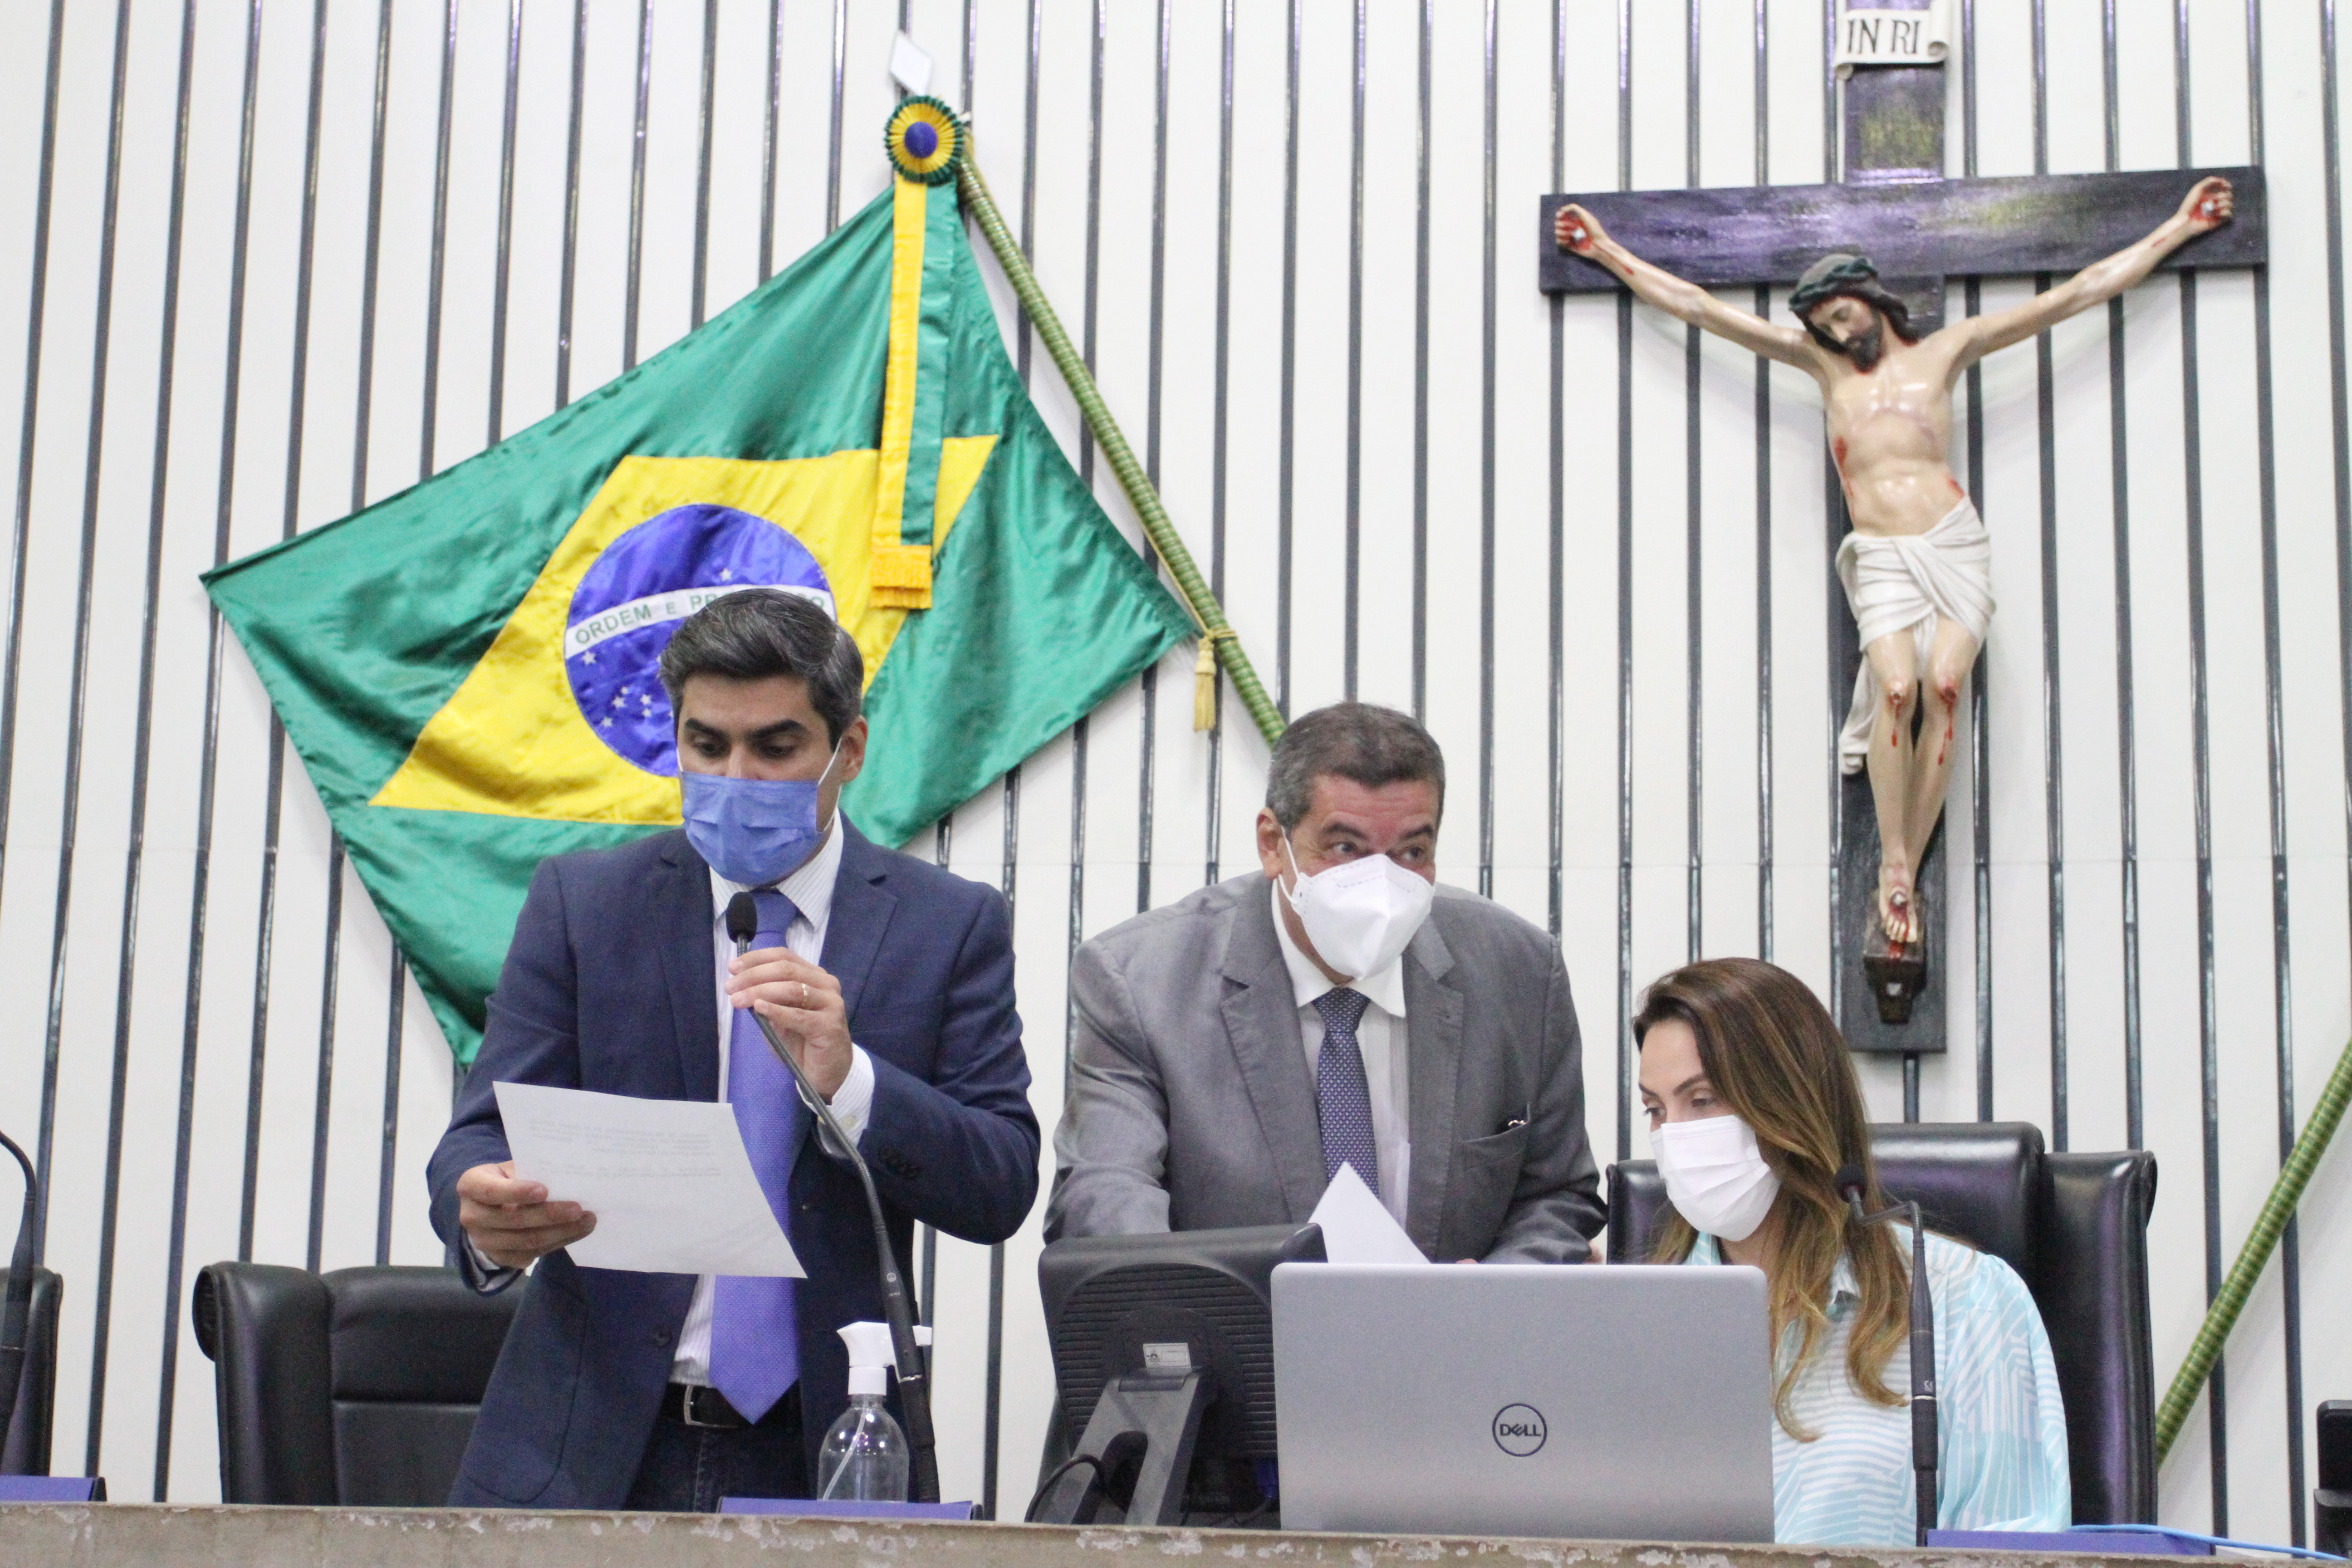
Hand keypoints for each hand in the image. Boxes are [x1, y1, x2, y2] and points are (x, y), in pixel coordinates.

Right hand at [457, 1160, 593, 1269]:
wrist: (491, 1205)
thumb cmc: (508, 1179)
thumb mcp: (512, 1168)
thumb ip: (532, 1171)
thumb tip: (568, 1177)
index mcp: (471, 1185)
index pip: (492, 1191)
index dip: (517, 1192)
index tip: (545, 1190)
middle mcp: (471, 1216)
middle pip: (513, 1219)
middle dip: (550, 1215)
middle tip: (579, 1208)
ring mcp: (483, 1241)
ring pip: (526, 1241)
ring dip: (561, 1232)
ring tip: (587, 1221)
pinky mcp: (499, 1257)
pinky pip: (531, 1255)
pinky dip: (557, 1243)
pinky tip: (577, 1232)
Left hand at [727, 946, 853, 1098]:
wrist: (827, 1072)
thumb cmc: (801, 1042)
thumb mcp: (779, 1017)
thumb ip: (767, 999)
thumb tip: (741, 986)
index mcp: (814, 976)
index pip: (784, 956)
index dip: (756, 959)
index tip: (732, 968)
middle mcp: (826, 984)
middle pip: (786, 969)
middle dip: (753, 976)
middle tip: (730, 987)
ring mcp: (831, 1003)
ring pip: (792, 988)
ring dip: (759, 991)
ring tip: (737, 1000)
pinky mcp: (830, 1025)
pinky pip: (799, 1015)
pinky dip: (777, 1010)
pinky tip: (759, 1008)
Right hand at [1554, 202, 1605, 254]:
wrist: (1598, 245)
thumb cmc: (1595, 230)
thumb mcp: (1586, 215)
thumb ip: (1574, 208)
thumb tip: (1561, 209)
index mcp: (1576, 220)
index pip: (1563, 215)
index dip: (1559, 215)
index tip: (1559, 216)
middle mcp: (1572, 228)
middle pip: (1558, 223)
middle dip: (1563, 224)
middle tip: (1574, 227)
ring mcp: (1570, 237)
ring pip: (1557, 232)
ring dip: (1563, 232)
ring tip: (1572, 235)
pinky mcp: (1568, 246)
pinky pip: (1558, 241)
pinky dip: (1562, 240)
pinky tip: (1569, 241)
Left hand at [2179, 175, 2233, 232]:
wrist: (2186, 221)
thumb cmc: (2189, 205)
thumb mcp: (2197, 189)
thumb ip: (2209, 181)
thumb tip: (2222, 180)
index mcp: (2209, 196)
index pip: (2224, 188)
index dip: (2227, 186)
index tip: (2226, 186)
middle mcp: (2214, 203)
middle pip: (2229, 196)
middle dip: (2224, 196)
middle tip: (2215, 200)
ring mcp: (2217, 212)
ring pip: (2230, 204)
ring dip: (2224, 204)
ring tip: (2214, 207)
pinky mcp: (2218, 220)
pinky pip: (2230, 214)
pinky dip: (2226, 212)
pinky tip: (2218, 213)